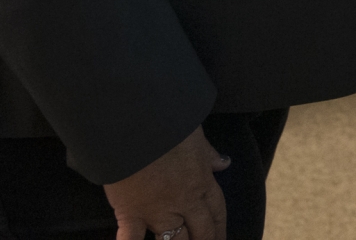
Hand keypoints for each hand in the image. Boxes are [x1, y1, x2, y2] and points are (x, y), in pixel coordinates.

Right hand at [104, 125, 226, 239]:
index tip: (221, 239)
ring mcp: (157, 211)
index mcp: (202, 182)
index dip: (219, 228)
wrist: (139, 129)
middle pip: (200, 231)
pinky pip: (131, 239)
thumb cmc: (171, 127)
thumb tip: (224, 163)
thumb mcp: (197, 138)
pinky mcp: (131, 213)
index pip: (216, 211)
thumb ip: (209, 155)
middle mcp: (184, 202)